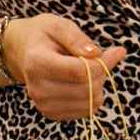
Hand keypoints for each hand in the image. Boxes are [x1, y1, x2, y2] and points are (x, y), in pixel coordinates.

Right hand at [7, 14, 127, 120]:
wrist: (23, 53)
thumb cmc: (43, 36)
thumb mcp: (58, 25)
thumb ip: (77, 38)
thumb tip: (96, 53)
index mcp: (37, 62)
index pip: (79, 71)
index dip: (104, 63)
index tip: (116, 52)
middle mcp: (37, 88)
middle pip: (86, 89)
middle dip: (101, 73)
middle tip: (97, 59)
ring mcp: (43, 104)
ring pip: (89, 103)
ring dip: (97, 86)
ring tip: (87, 70)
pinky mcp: (51, 114)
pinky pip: (85, 112)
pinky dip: (91, 97)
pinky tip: (82, 83)